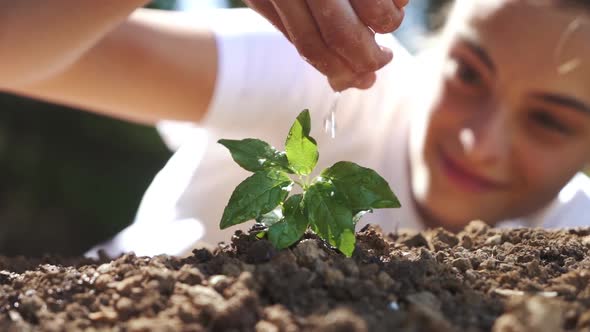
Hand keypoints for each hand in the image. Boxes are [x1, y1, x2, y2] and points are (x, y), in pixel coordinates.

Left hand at [243, 0, 408, 90]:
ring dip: (388, 27)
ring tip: (384, 21)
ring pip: (378, 14)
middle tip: (382, 61)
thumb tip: (345, 82)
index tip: (359, 80)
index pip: (311, 45)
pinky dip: (399, 0)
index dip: (338, 71)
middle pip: (343, 34)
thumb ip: (301, 32)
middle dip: (368, 60)